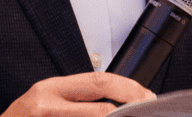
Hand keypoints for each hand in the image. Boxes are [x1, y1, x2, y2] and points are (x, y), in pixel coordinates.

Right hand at [1, 72, 155, 116]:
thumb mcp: (45, 101)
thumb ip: (74, 97)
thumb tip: (115, 100)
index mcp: (50, 89)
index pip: (97, 82)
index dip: (127, 88)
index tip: (145, 95)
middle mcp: (48, 107)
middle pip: (101, 110)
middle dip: (129, 107)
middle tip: (147, 108)